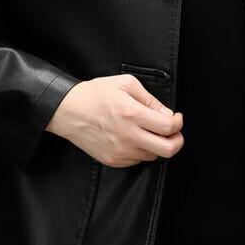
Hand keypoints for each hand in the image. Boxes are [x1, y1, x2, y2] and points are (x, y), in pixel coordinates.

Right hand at [46, 74, 183, 166]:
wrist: (66, 111)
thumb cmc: (94, 94)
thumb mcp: (125, 83)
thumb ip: (150, 99)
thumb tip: (167, 114)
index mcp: (131, 114)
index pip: (169, 127)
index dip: (178, 122)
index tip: (176, 117)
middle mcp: (127, 136)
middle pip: (168, 150)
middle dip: (177, 140)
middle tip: (174, 132)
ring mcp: (120, 151)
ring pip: (153, 156)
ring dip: (157, 145)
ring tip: (149, 132)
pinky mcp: (112, 160)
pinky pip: (137, 160)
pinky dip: (141, 151)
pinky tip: (134, 138)